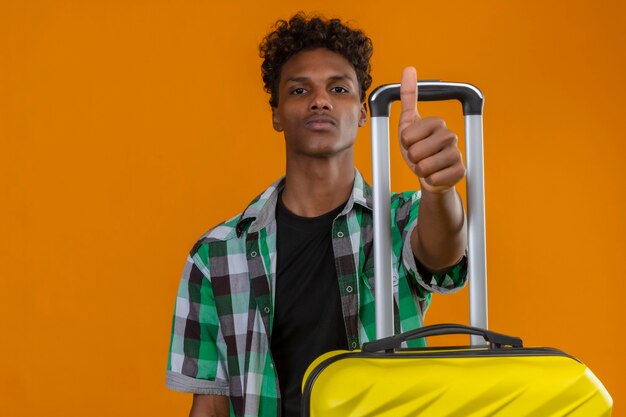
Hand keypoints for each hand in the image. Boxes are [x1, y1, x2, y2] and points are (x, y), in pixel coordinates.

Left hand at [399, 67, 465, 193]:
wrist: (430, 173)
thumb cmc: (418, 147)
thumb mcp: (408, 123)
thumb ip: (408, 97)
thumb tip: (409, 69)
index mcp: (437, 122)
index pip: (407, 136)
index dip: (405, 144)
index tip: (412, 143)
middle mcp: (450, 135)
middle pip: (416, 152)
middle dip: (412, 158)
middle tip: (419, 157)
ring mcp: (457, 153)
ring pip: (425, 166)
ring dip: (421, 170)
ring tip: (426, 166)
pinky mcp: (460, 171)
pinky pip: (435, 179)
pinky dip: (430, 180)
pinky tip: (436, 175)